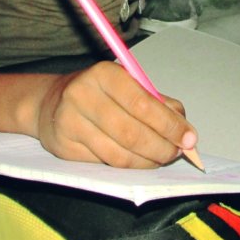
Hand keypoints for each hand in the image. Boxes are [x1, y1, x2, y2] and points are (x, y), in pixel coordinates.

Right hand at [35, 61, 197, 167]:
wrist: (50, 104)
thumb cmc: (99, 93)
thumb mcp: (128, 85)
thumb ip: (158, 103)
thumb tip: (185, 130)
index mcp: (104, 73)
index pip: (143, 104)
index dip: (170, 125)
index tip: (189, 138)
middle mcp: (83, 95)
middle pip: (132, 133)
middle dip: (162, 148)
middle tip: (177, 153)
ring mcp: (70, 122)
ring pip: (120, 154)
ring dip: (148, 161)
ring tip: (160, 157)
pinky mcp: (64, 146)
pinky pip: (106, 163)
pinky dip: (129, 166)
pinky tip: (138, 160)